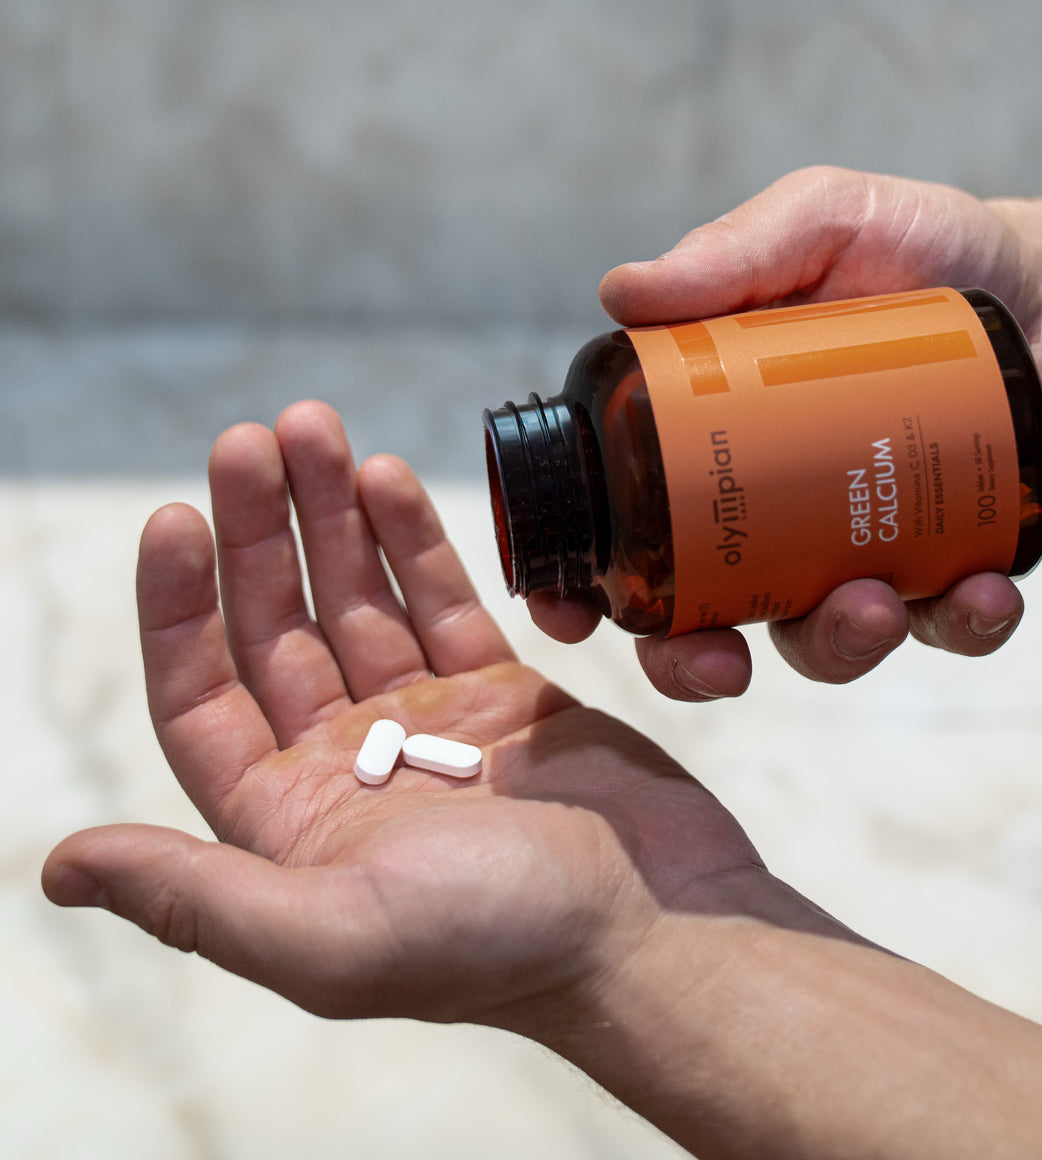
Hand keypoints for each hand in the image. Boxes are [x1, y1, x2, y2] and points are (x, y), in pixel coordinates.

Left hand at [41, 400, 780, 1027]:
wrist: (649, 930)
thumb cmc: (495, 945)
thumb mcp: (332, 937)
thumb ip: (198, 898)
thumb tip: (61, 868)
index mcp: (290, 820)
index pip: (202, 696)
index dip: (177, 608)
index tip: (174, 516)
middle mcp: (347, 763)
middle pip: (279, 626)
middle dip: (259, 531)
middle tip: (253, 438)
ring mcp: (426, 721)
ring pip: (360, 597)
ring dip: (332, 515)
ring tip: (313, 427)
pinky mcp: (500, 691)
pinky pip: (441, 599)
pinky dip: (414, 537)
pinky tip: (385, 476)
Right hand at [531, 166, 1041, 697]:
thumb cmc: (916, 251)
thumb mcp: (821, 225)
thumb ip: (732, 255)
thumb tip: (621, 291)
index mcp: (710, 444)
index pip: (626, 527)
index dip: (585, 585)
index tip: (569, 615)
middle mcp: (768, 515)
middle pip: (702, 620)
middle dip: (695, 664)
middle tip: (722, 662)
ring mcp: (855, 549)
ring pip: (820, 641)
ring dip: (837, 645)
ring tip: (875, 600)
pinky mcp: (949, 567)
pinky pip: (946, 626)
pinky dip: (963, 622)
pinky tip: (985, 590)